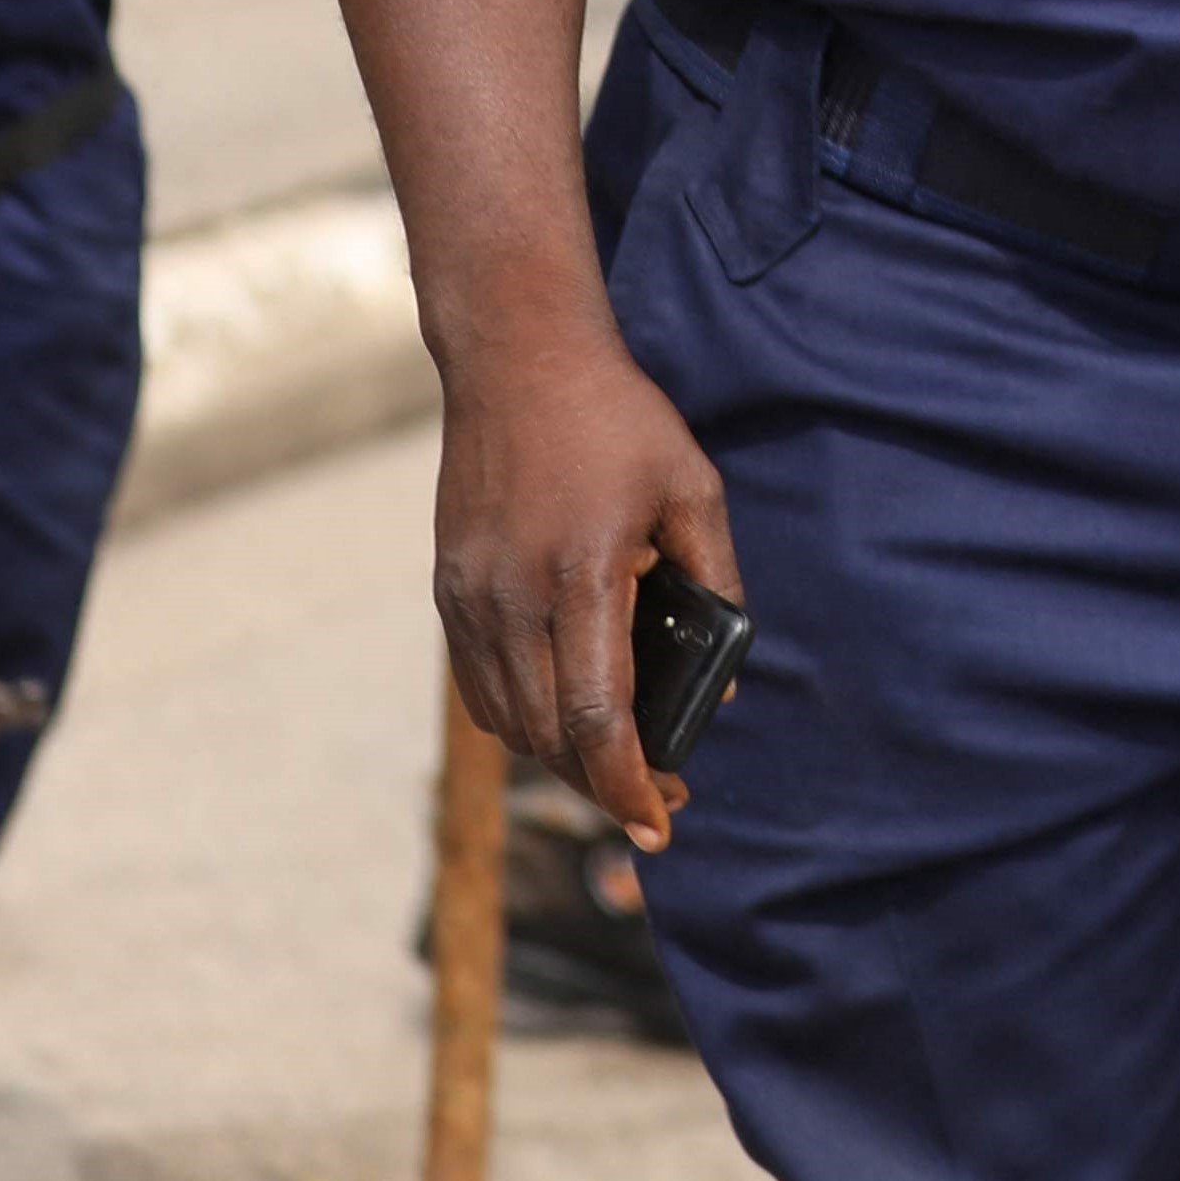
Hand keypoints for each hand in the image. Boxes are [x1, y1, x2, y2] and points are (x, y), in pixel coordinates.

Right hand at [429, 305, 742, 851]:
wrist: (518, 361)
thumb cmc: (619, 420)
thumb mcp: (693, 488)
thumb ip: (718, 581)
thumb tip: (731, 678)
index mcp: (580, 575)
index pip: (594, 715)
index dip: (626, 781)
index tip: (657, 820)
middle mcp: (512, 598)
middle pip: (548, 735)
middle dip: (604, 784)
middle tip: (659, 801)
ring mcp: (470, 597)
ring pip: (509, 721)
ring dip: (560, 758)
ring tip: (618, 764)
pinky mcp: (448, 589)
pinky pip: (481, 687)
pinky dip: (521, 720)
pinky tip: (563, 717)